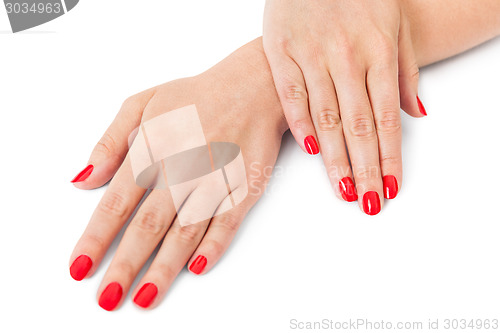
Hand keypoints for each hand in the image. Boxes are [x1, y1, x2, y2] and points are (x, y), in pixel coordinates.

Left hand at [69, 40, 285, 309]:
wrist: (254, 86)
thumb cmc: (196, 96)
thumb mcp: (143, 103)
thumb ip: (110, 142)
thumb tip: (83, 179)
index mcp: (154, 144)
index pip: (117, 201)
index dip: (96, 238)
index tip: (80, 267)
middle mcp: (184, 164)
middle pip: (149, 224)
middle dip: (126, 265)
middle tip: (108, 299)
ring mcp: (217, 176)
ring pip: (187, 229)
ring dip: (165, 267)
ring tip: (145, 298)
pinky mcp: (246, 184)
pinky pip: (228, 221)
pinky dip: (214, 245)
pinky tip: (197, 268)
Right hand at [263, 0, 425, 214]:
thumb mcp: (395, 24)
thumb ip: (406, 70)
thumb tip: (418, 113)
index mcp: (378, 51)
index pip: (386, 117)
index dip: (389, 155)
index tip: (391, 186)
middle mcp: (346, 55)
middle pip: (358, 124)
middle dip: (364, 167)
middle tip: (368, 202)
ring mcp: (312, 53)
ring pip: (325, 115)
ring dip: (335, 157)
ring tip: (343, 189)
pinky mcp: (281, 49)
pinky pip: (291, 92)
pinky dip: (300, 122)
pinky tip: (311, 151)